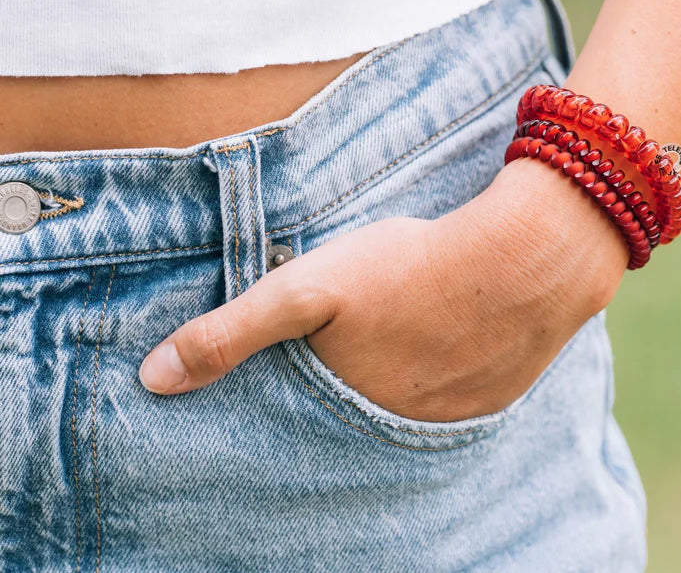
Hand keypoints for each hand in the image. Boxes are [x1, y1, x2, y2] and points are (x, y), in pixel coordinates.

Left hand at [138, 157, 627, 421]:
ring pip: (409, 403)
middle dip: (347, 387)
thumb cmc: (411, 267)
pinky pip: (457, 393)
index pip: (302, 420)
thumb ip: (232, 332)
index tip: (298, 367)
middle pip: (357, 413)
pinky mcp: (497, 392)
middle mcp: (401, 426)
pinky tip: (446, 338)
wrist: (524, 257)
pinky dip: (444, 372)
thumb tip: (153, 379)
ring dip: (400, 379)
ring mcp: (456, 414)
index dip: (293, 391)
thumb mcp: (306, 288)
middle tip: (352, 351)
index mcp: (351, 406)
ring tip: (397, 343)